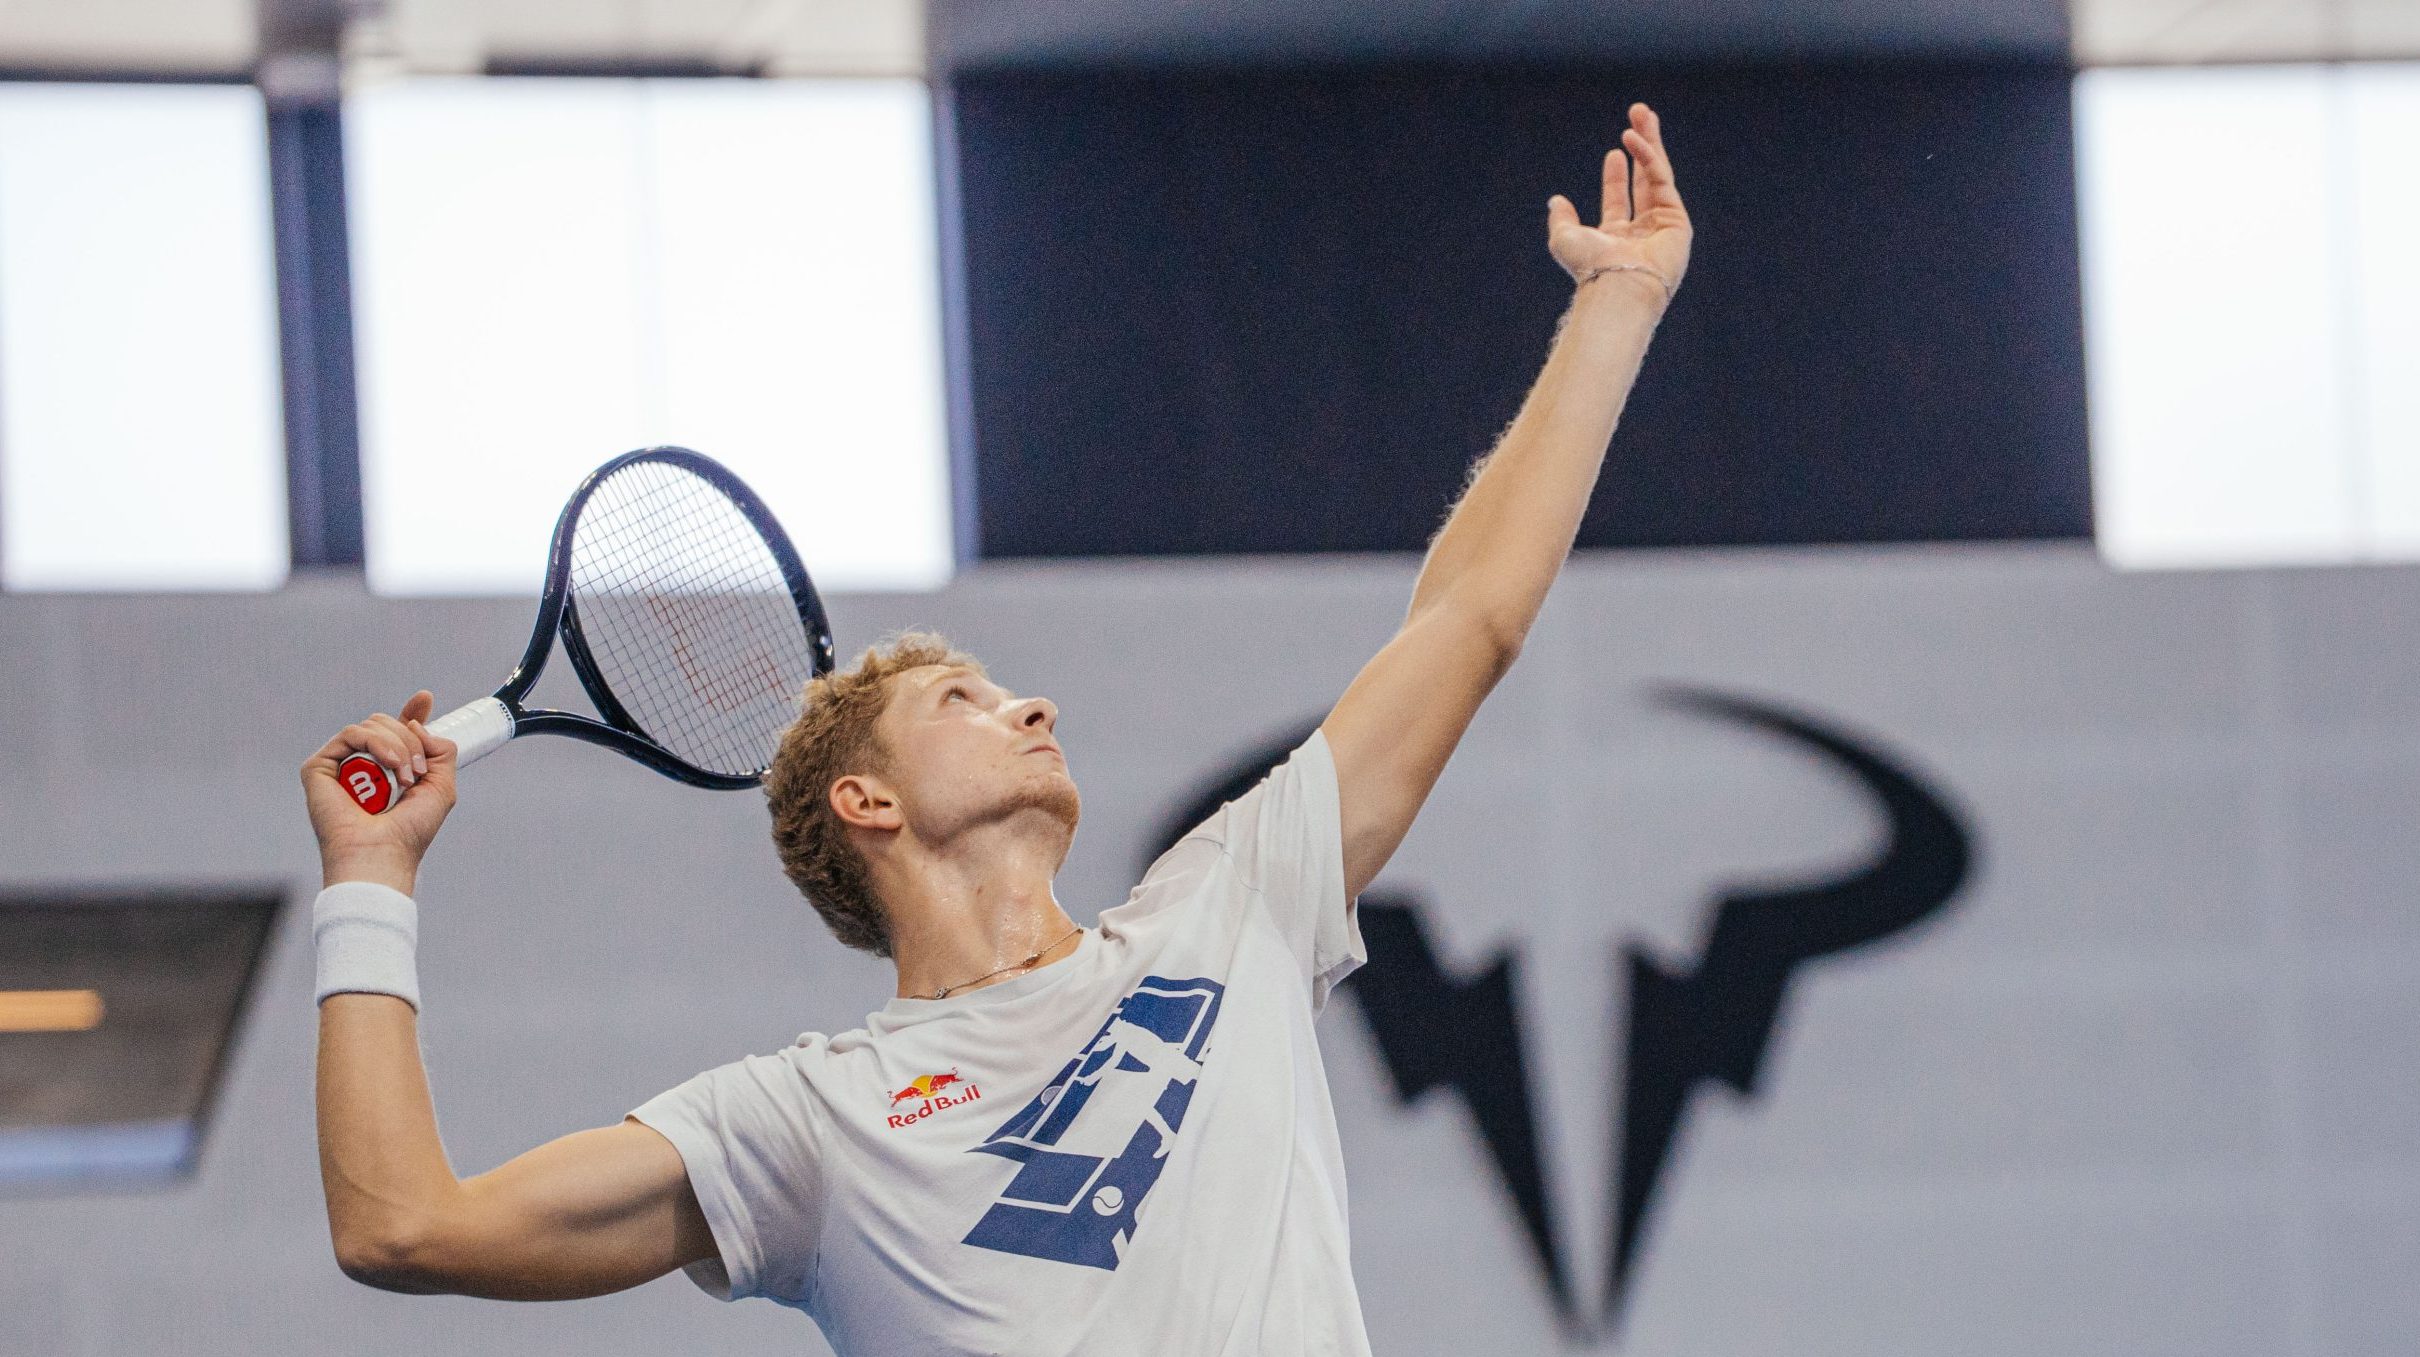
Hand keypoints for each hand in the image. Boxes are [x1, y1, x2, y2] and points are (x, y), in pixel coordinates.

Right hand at [301, 690, 459, 891]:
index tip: (424, 698)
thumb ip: (440, 750)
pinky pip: (352, 734)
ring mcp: (338, 766)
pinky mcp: (318, 767)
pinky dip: (377, 743)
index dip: (409, 714)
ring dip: (399, 746)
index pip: (394, 733)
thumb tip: (415, 723)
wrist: (383, 852)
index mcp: (385, 773)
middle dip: (411, 741)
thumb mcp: (441, 786)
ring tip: (406, 777)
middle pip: (386, 724)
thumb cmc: (410, 830)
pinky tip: (389, 766)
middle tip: (418, 772)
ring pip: (372, 726)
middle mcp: (359, 767)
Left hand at [1546, 102, 1691, 300]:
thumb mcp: (1564, 240)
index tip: (1614, 150)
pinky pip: (1661, 179)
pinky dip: (1648, 156)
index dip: (1616, 176)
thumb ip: (1560, 220)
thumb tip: (1556, 200)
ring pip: (1658, 174)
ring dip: (1650, 142)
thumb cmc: (1590, 269)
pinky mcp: (1677, 221)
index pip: (1619, 200)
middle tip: (1638, 117)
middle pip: (1644, 180)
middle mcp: (1642, 232)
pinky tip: (1633, 138)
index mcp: (1617, 239)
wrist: (1617, 285)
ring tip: (1642, 112)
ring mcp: (1662, 226)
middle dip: (1641, 147)